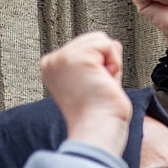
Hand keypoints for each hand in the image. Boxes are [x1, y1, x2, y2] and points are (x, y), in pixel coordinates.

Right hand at [39, 32, 131, 157]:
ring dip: (111, 63)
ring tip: (102, 84)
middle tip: (100, 86)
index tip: (94, 88)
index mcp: (53, 68)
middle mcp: (53, 61)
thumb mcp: (95, 81)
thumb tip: (112, 43)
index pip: (87, 48)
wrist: (97, 128)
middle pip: (94, 39)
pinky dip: (115, 64)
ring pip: (101, 40)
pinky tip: (105, 81)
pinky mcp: (77, 58)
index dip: (100, 66)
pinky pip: (109, 45)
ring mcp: (62, 58)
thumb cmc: (100, 114)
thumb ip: (99, 61)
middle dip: (106, 61)